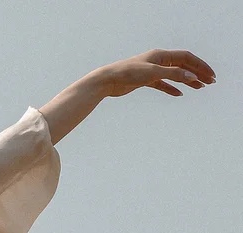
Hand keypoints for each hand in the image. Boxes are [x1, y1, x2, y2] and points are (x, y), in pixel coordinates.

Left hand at [94, 49, 215, 98]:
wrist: (107, 81)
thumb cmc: (128, 73)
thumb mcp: (153, 73)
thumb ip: (174, 75)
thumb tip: (193, 78)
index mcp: (161, 55)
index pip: (186, 58)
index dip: (200, 66)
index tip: (210, 75)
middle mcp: (157, 61)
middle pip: (182, 66)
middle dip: (197, 73)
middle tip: (210, 82)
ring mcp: (151, 71)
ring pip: (174, 75)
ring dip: (187, 80)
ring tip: (199, 87)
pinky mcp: (144, 81)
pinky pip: (162, 84)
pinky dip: (171, 88)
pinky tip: (179, 94)